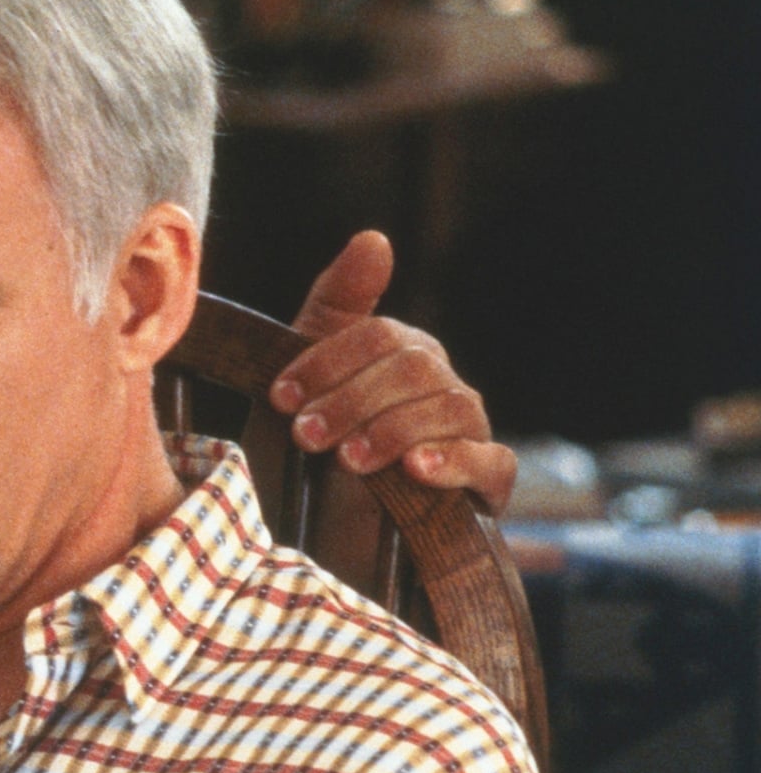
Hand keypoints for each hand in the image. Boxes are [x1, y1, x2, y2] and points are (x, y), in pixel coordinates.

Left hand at [269, 231, 516, 512]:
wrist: (320, 535)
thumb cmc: (310, 447)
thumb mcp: (305, 376)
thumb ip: (336, 306)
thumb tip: (375, 238)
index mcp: (401, 353)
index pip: (378, 336)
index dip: (327, 362)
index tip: (281, 397)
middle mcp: (441, 384)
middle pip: (414, 368)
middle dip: (353, 400)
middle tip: (306, 435)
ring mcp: (468, 432)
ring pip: (451, 407)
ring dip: (394, 430)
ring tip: (348, 460)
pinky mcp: (487, 483)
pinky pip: (491, 462)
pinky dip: (455, 462)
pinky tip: (416, 470)